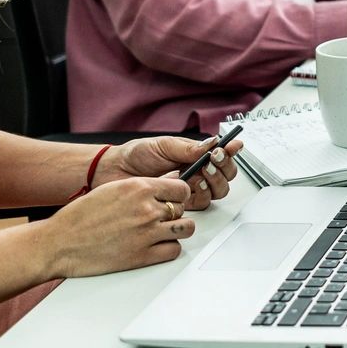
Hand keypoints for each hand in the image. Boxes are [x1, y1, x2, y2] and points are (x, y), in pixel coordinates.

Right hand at [38, 176, 194, 277]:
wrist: (60, 243)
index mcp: (138, 188)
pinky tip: (156, 246)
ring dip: (176, 230)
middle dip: (174, 213)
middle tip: (162, 217)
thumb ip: (139, 188)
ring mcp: (147, 233)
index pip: (181, 188)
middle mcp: (146, 209)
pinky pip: (173, 250)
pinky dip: (168, 249)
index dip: (179, 195)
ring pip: (185, 229)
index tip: (174, 199)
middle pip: (183, 208)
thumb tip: (162, 187)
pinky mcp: (143, 256)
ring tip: (163, 231)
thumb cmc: (79, 217)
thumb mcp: (112, 190)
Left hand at [102, 134, 241, 210]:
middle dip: (224, 167)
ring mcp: (190, 189)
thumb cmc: (135, 156)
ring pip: (218, 191)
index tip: (232, 146)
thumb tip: (212, 144)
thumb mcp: (163, 145)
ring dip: (215, 181)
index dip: (230, 152)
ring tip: (201, 172)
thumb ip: (188, 148)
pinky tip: (192, 186)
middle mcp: (196, 172)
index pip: (221, 156)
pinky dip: (202, 195)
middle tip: (213, 160)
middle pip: (225, 176)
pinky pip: (202, 204)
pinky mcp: (182, 204)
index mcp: (194, 155)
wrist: (114, 172)